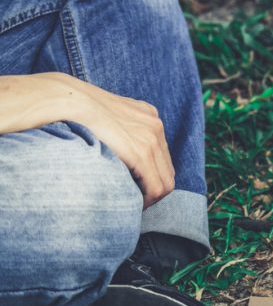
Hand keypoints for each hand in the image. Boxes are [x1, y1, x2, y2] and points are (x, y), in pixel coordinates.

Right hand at [0, 73, 173, 206]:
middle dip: (154, 189)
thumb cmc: (79, 111)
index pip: (162, 156)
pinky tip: (132, 204)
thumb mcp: (108, 116)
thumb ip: (118, 130)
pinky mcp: (141, 152)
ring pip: (165, 182)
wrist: (70, 101)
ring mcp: (152, 138)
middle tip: (135, 201)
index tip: (136, 188)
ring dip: (151, 198)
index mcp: (149, 117)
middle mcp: (155, 126)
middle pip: (167, 170)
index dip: (152, 176)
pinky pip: (156, 186)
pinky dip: (147, 200)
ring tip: (132, 204)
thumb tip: (116, 149)